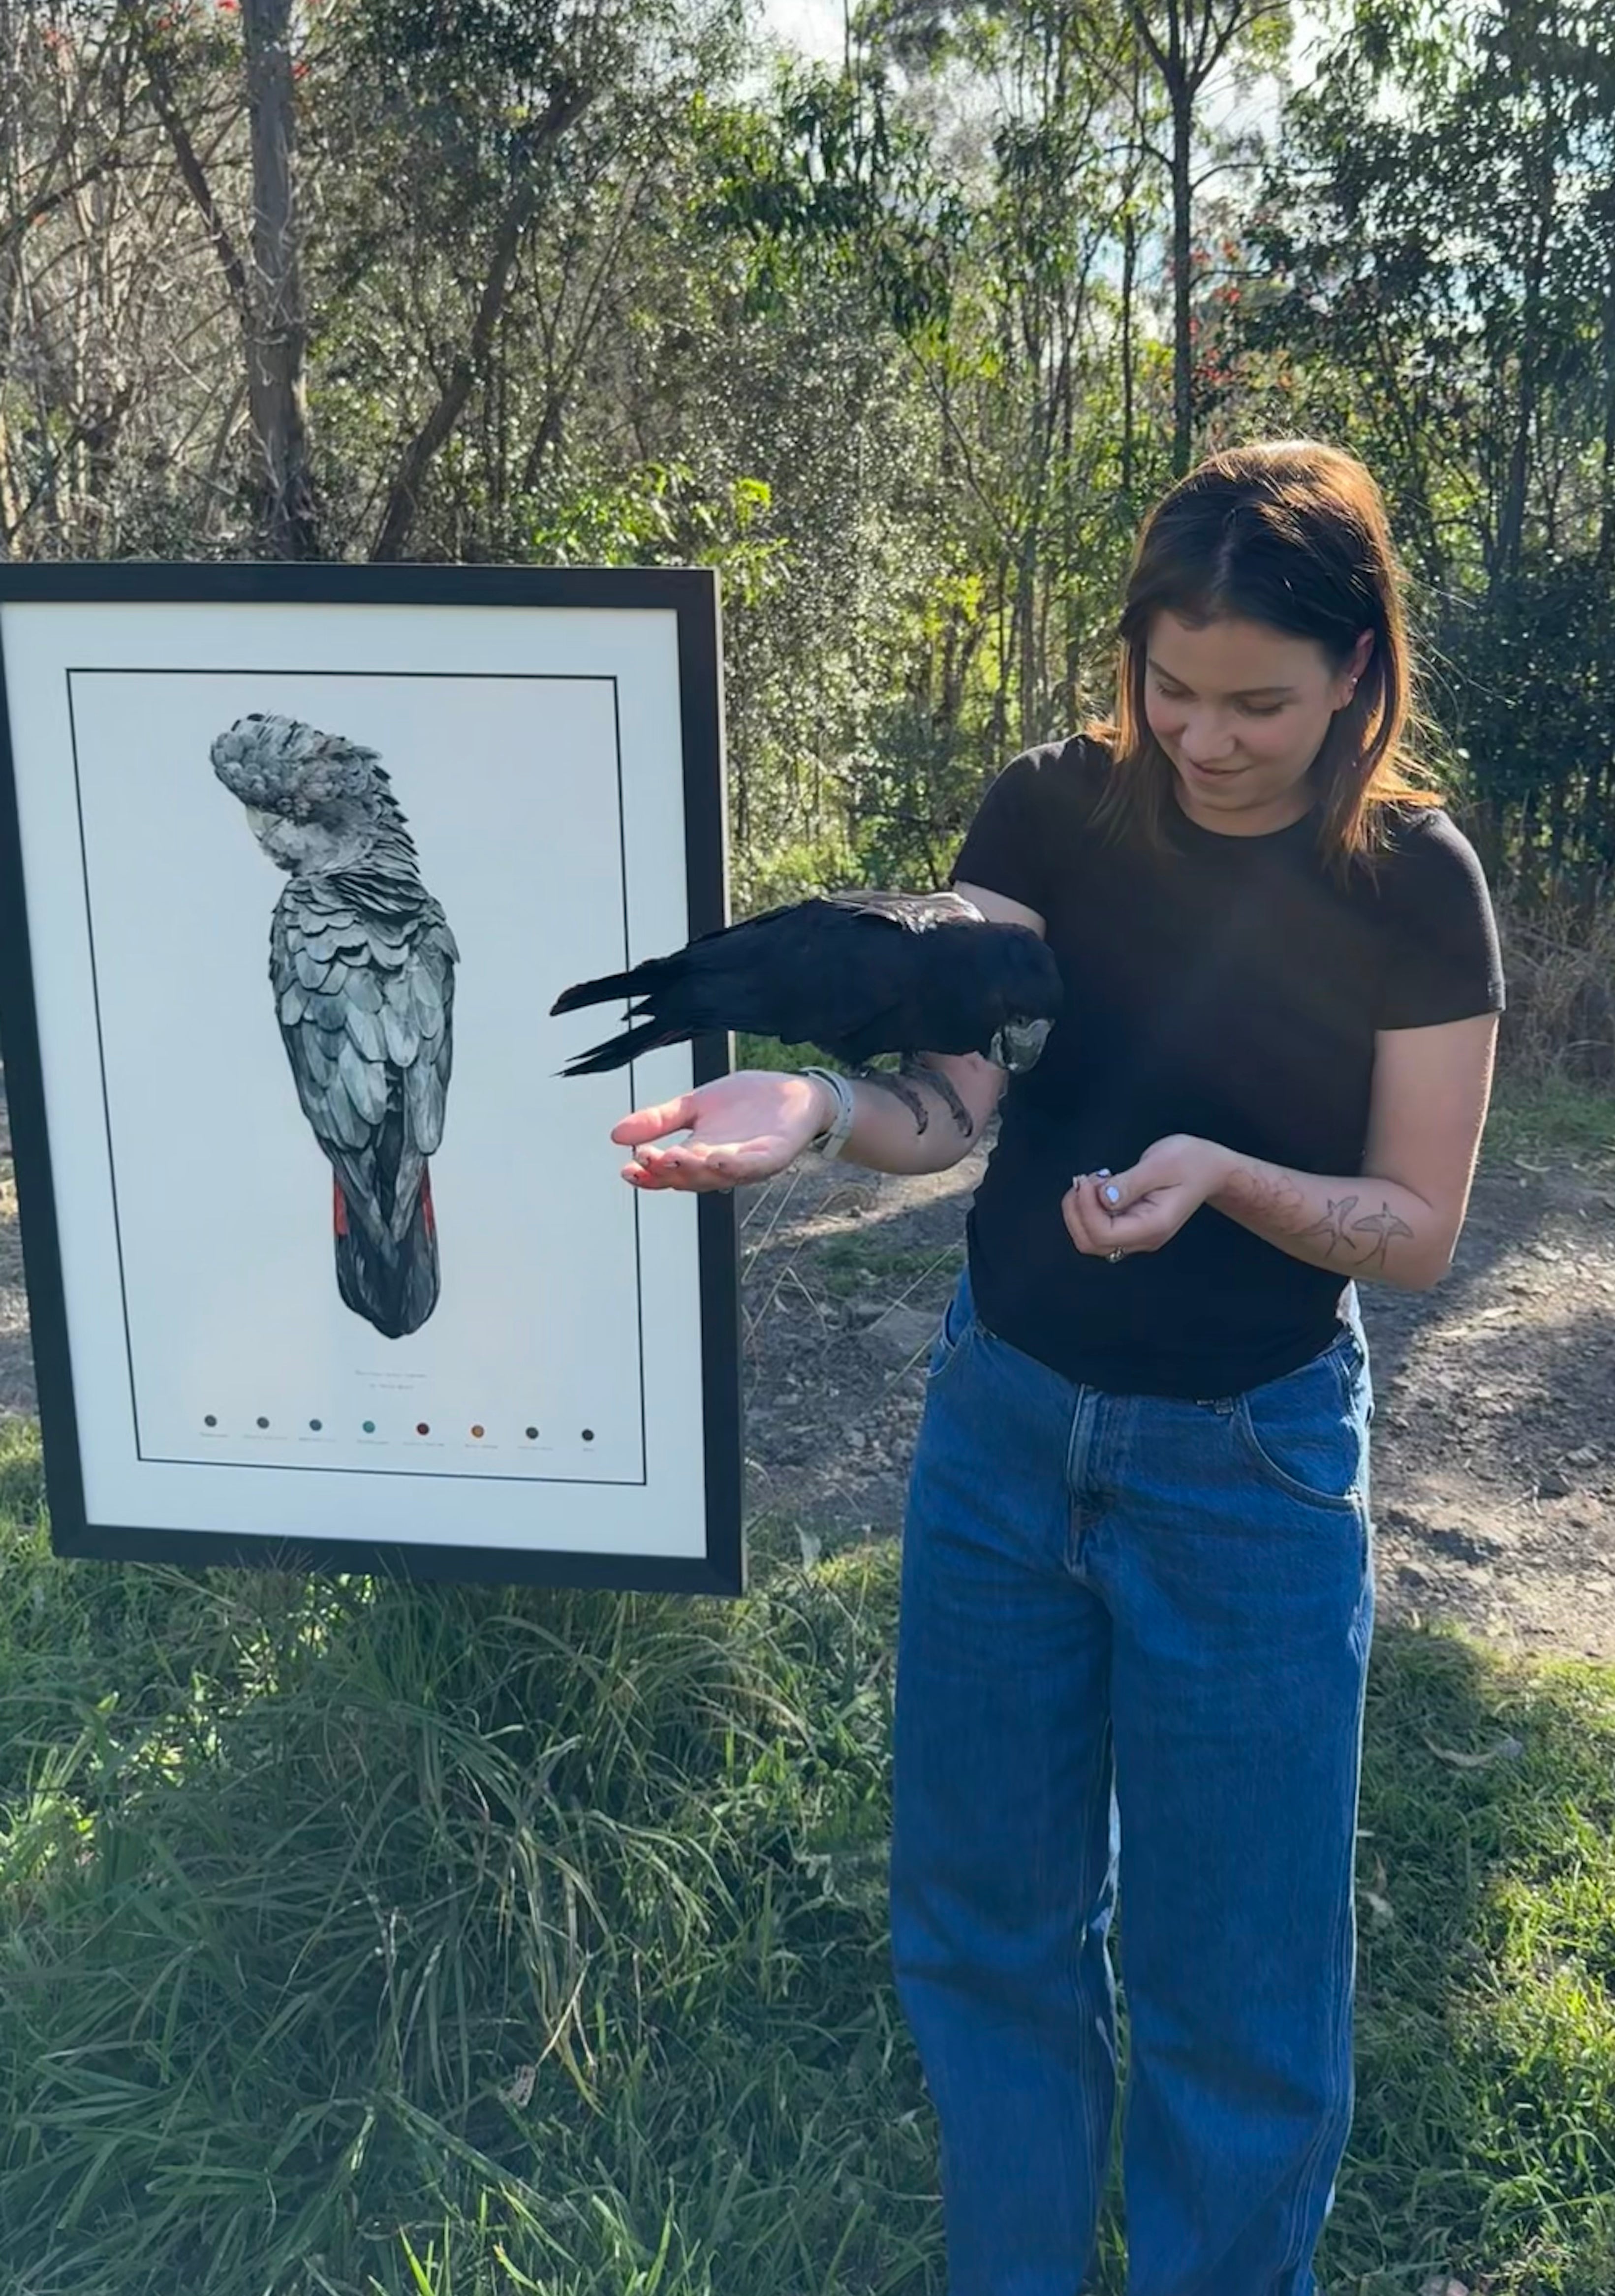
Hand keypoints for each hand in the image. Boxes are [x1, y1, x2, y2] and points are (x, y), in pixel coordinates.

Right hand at [610, 1069, 833, 1192]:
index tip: (627, 1168)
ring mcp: (748, 1163)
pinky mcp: (774, 1155)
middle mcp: (721, 1165)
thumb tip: (615, 1135)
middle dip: (667, 1170)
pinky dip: (735, 1166)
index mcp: (699, 1154)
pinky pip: (753, 1166)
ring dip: (695, 1170)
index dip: (648, 1173)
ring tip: (674, 1160)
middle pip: (689, 1177)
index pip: (668, 1171)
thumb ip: (660, 1120)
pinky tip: (717, 1159)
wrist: (796, 1092)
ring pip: (718, 1175)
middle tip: (646, 1160)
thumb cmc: (747, 1102)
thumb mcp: (695, 1105)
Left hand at [1062, 1134, 1233, 1257]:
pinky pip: (1097, 1229)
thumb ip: (1130, 1183)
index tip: (1087, 1179)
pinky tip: (1099, 1185)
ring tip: (1093, 1180)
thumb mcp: (1161, 1164)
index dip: (1086, 1209)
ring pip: (1090, 1239)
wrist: (1211, 1169)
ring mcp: (1136, 1235)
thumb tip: (1103, 1198)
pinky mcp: (1130, 1226)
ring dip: (1079, 1211)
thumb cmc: (1191, 1162)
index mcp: (1153, 1226)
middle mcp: (1143, 1238)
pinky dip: (1087, 1209)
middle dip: (1077, 1212)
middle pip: (1091, 1243)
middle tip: (1085, 1179)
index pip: (1103, 1234)